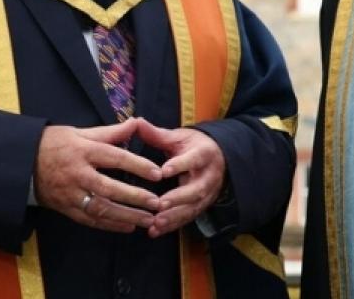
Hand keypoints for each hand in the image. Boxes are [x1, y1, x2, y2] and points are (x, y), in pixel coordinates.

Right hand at [34, 119, 161, 232]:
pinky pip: (89, 219)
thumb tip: (137, 122)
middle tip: (157, 202)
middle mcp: (78, 173)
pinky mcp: (65, 208)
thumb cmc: (53, 143)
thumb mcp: (80, 132)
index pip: (116, 158)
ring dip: (126, 216)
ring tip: (148, 219)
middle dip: (135, 197)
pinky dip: (109, 225)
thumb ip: (110, 132)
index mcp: (83, 150)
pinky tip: (127, 227)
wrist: (21, 162)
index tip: (158, 174)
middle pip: (110, 188)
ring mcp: (70, 193)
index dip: (138, 165)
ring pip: (101, 208)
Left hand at [136, 122, 226, 237]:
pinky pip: (187, 218)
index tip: (163, 171)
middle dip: (178, 198)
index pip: (194, 159)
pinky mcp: (201, 206)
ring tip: (155, 222)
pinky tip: (154, 231)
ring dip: (174, 216)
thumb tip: (136, 122)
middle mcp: (209, 176)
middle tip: (160, 203)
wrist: (217, 158)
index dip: (180, 165)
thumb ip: (157, 134)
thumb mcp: (178, 137)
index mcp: (204, 154)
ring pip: (193, 207)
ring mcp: (207, 194)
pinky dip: (172, 225)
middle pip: (196, 189)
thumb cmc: (193, 146)